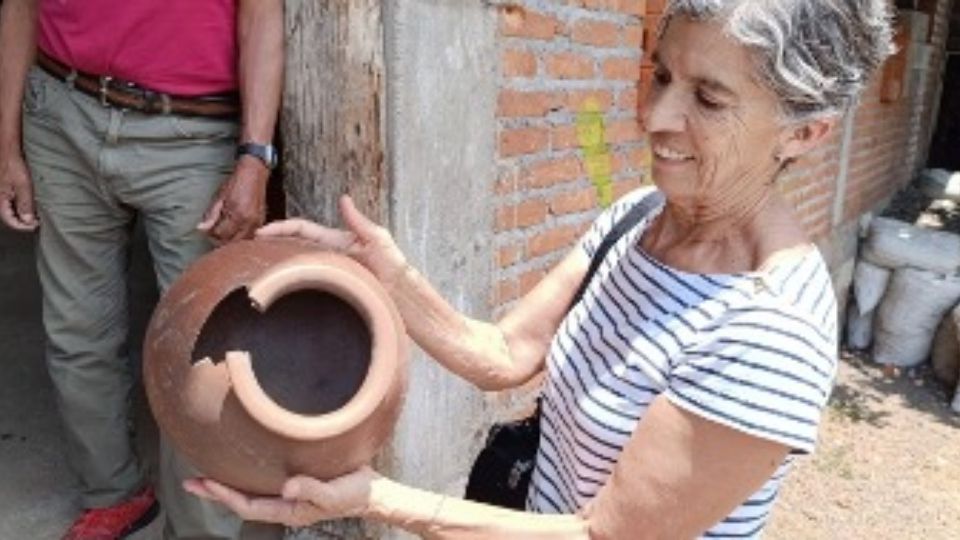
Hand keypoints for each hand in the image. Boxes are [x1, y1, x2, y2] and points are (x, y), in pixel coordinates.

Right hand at [0, 149, 37, 230]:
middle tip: (37, 222)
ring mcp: (1, 195)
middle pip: (9, 217)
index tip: (35, 226)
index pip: (10, 221)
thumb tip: (28, 221)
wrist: (7, 151)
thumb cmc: (13, 166)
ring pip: (10, 211)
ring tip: (35, 216)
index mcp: (0, 200)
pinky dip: (20, 207)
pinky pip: (11, 203)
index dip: (23, 227)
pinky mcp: (5, 190)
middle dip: (23, 222)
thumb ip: (25, 204)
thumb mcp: (23, 186)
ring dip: (22, 215)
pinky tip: (30, 206)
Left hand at [183, 466, 379, 527]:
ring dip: (228, 483)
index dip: (225, 495)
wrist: (373, 491)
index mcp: (288, 509)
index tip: (204, 484)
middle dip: (216, 492)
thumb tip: (286, 487)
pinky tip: (244, 461)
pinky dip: (248, 472)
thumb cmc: (354, 494)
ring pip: (251, 489)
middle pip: (242, 499)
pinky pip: (265, 479)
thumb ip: (311, 491)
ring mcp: (289, 492)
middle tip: (190, 482)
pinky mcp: (297, 478)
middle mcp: (284, 502)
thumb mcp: (334, 494)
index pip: (247, 505)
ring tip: (208, 472)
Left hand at [198, 156, 268, 242]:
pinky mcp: (261, 222)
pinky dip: (241, 236)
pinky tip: (235, 229)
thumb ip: (211, 215)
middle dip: (221, 239)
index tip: (207, 229)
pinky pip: (250, 236)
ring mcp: (256, 223)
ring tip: (224, 231)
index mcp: (237, 215)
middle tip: (214, 232)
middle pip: (231, 241)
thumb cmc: (235, 183)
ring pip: (241, 241)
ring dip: (231, 239)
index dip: (211, 234)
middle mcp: (249, 222)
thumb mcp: (219, 198)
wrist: (253, 174)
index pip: (221, 235)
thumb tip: (201, 229)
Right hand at [257, 195, 407, 285]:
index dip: (282, 228)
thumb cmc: (392, 265)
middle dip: (271, 245)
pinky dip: (290, 284)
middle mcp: (329, 256)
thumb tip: (343, 198)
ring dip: (276, 264)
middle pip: (293, 246)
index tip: (260, 231)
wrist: (400, 293)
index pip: (303, 229)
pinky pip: (306, 286)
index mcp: (336, 241)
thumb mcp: (377, 237)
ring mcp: (328, 273)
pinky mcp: (331, 291)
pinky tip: (276, 289)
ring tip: (252, 266)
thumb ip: (357, 220)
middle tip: (247, 248)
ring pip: (297, 266)